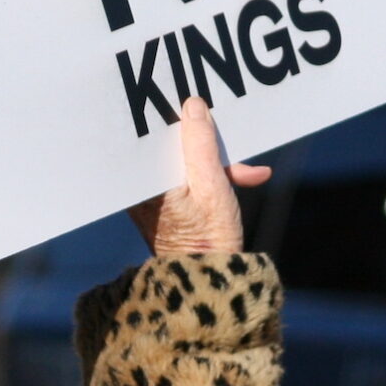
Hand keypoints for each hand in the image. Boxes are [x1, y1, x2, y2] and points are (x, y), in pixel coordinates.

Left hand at [128, 98, 271, 258]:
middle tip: (228, 136)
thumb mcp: (212, 187)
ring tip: (245, 172)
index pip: (151, 131)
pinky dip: (210, 175)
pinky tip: (241, 178)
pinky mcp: (161, 202)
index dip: (172, 113)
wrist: (206, 283)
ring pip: (180, 158)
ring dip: (214, 160)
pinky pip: (184, 175)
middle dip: (204, 141)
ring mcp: (150, 194)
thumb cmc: (208, 241)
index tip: (192, 101)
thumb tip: (192, 106)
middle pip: (169, 144)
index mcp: (144, 180)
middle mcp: (140, 185)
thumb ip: (201, 145)